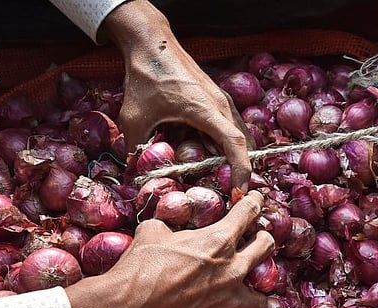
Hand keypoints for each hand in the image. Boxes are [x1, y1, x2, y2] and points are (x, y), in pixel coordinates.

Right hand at [65, 190, 273, 307]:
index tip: (256, 200)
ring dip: (252, 287)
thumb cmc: (139, 267)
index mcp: (219, 241)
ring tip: (241, 286)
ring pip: (260, 295)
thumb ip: (173, 227)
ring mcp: (229, 301)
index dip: (254, 202)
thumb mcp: (153, 231)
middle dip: (263, 238)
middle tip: (257, 237)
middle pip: (266, 247)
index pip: (249, 212)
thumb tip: (173, 228)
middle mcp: (232, 270)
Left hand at [102, 0, 251, 190]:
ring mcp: (221, 101)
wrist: (152, 44)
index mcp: (206, 110)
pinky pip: (228, 127)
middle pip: (242, 144)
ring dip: (232, 156)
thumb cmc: (145, 77)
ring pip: (237, 135)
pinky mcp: (216, 99)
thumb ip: (136, 148)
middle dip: (238, 169)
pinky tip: (209, 155)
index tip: (239, 193)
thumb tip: (134, 175)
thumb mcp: (134, 117)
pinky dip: (224, 144)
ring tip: (220, 178)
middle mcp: (221, 105)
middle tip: (229, 193)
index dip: (241, 170)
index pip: (235, 144)